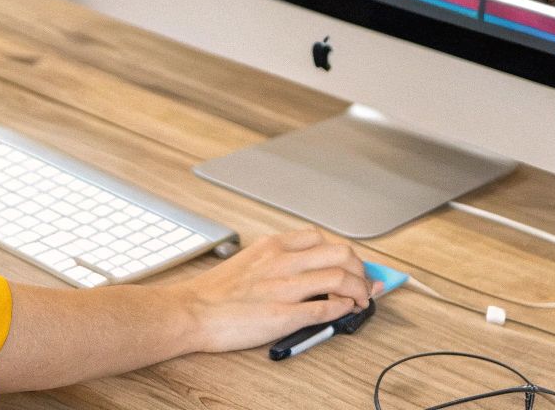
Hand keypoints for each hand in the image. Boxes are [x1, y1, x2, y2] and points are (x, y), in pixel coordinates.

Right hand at [169, 229, 380, 352]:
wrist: (192, 311)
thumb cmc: (215, 291)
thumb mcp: (249, 261)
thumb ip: (277, 260)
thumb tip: (305, 269)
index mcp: (273, 246)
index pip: (320, 238)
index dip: (343, 252)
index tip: (352, 263)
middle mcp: (283, 262)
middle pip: (340, 252)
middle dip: (360, 268)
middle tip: (363, 282)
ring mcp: (286, 288)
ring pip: (340, 278)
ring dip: (359, 291)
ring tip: (360, 300)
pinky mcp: (284, 315)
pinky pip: (326, 309)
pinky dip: (343, 310)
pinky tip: (344, 311)